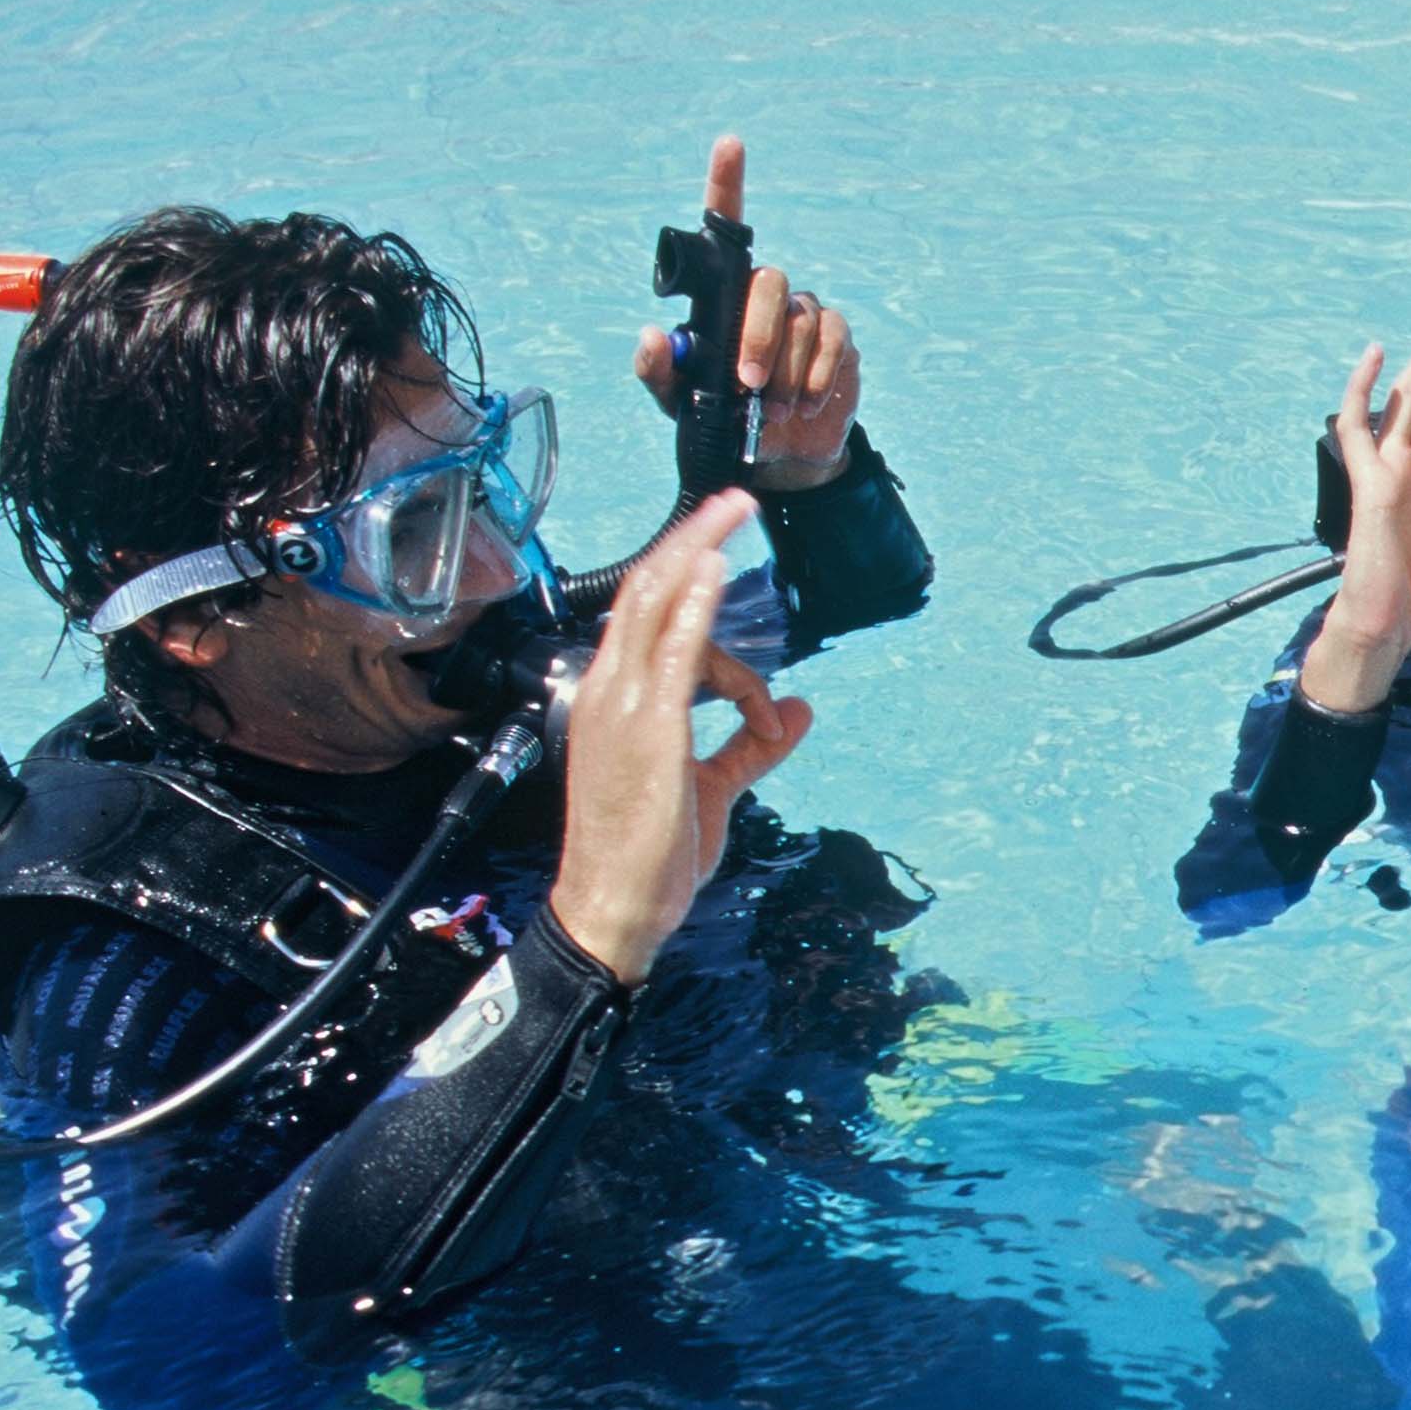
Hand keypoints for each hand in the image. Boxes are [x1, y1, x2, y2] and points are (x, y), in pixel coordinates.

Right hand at [546, 489, 812, 983]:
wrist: (612, 908)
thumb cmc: (651, 854)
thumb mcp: (715, 790)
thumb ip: (755, 746)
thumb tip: (801, 711)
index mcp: (615, 699)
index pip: (655, 624)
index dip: (706, 611)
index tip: (754, 655)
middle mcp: (609, 691)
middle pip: (647, 590)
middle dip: (692, 540)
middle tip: (735, 501)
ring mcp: (622, 706)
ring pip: (655, 604)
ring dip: (698, 550)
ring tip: (734, 511)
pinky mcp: (647, 730)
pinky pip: (670, 652)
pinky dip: (694, 604)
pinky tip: (717, 568)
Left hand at [631, 135, 862, 492]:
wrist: (777, 455)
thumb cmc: (721, 418)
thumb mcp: (677, 401)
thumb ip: (657, 370)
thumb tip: (653, 336)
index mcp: (722, 294)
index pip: (725, 224)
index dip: (727, 181)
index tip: (729, 144)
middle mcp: (765, 292)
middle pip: (768, 283)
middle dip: (760, 335)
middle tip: (750, 383)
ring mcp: (806, 313)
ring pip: (802, 321)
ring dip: (787, 371)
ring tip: (775, 410)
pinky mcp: (839, 339)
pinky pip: (834, 342)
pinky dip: (817, 378)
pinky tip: (804, 405)